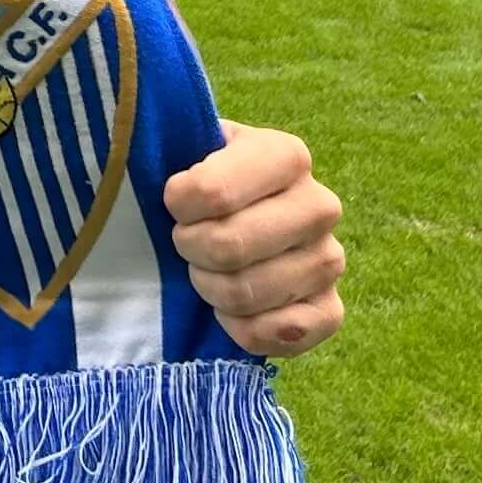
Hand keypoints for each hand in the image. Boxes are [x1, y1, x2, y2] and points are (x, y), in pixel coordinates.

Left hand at [161, 120, 343, 358]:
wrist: (232, 220)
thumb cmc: (202, 181)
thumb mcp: (189, 147)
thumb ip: (173, 147)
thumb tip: (150, 167)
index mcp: (286, 155)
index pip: (213, 192)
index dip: (178, 205)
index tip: (172, 202)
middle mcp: (319, 206)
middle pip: (229, 248)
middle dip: (189, 250)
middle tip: (185, 242)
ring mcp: (329, 260)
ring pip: (247, 294)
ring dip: (209, 290)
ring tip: (206, 271)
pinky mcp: (331, 309)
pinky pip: (284, 334)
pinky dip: (242, 330)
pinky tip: (229, 311)